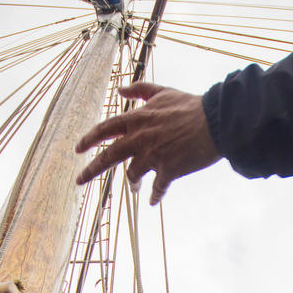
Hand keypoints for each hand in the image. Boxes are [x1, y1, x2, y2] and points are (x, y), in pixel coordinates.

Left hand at [75, 82, 220, 202]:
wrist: (215, 122)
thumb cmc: (191, 106)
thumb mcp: (163, 91)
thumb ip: (140, 90)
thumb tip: (120, 90)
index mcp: (138, 120)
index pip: (106, 129)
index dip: (89, 138)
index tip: (78, 148)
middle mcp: (140, 139)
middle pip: (109, 157)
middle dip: (91, 170)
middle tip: (78, 180)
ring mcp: (153, 156)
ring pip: (133, 175)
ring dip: (133, 184)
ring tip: (136, 189)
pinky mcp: (168, 171)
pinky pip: (157, 188)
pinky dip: (155, 196)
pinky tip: (153, 201)